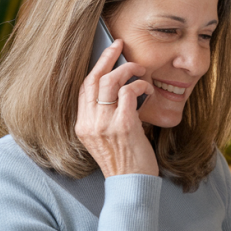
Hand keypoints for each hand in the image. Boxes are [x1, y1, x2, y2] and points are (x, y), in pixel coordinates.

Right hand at [75, 40, 157, 177]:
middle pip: (94, 79)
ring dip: (128, 69)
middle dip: (108, 57)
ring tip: (141, 70)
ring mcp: (105, 124)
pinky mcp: (123, 125)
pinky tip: (148, 90)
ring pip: (111, 81)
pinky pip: (129, 92)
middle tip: (120, 44)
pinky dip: (140, 86)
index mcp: (82, 125)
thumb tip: (120, 90)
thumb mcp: (105, 139)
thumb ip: (105, 117)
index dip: (95, 68)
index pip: (84, 88)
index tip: (107, 53)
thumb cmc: (123, 163)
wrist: (130, 186)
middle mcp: (89, 123)